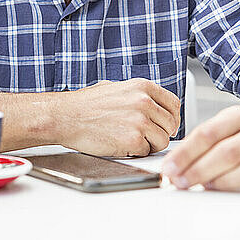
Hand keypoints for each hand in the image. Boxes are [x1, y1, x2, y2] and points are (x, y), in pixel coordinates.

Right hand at [58, 78, 180, 156]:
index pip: (173, 104)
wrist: (66, 116)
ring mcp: (140, 120)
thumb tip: (155, 105)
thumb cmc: (86, 104)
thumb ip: (139, 95)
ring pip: (162, 141)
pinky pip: (147, 152)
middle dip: (160, 133)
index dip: (170, 117)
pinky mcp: (133, 140)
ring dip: (149, 144)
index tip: (165, 125)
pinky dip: (136, 152)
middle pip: (170, 125)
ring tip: (130, 139)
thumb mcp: (117, 88)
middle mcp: (144, 101)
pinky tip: (121, 144)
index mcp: (142, 86)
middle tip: (145, 136)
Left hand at [162, 105, 239, 191]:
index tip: (170, 167)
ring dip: (221, 181)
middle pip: (225, 151)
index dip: (186, 152)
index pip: (208, 133)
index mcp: (239, 116)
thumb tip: (174, 162)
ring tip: (204, 186)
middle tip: (180, 181)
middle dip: (198, 170)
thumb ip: (203, 141)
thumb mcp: (226, 127)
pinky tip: (229, 189)